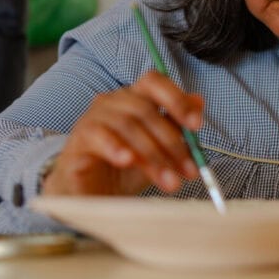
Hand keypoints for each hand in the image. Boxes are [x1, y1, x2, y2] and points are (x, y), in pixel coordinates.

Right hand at [41, 71, 203, 195]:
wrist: (92, 196)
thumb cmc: (125, 170)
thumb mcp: (159, 150)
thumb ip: (176, 126)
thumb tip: (199, 101)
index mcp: (134, 98)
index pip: (155, 82)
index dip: (177, 99)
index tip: (196, 125)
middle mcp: (113, 102)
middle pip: (146, 110)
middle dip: (172, 142)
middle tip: (188, 170)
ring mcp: (93, 118)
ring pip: (128, 125)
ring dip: (153, 155)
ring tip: (168, 181)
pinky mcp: (79, 139)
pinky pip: (98, 136)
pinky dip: (116, 148)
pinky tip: (128, 161)